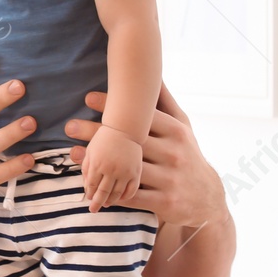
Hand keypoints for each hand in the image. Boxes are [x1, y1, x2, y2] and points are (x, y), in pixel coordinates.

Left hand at [65, 86, 226, 228]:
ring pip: (128, 169)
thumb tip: (153, 73)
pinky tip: (91, 186)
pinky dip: (111, 192)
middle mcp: (174, 153)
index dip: (116, 106)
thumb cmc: (187, 155)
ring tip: (73, 154)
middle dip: (98, 132)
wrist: (208, 200)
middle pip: (131, 141)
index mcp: (177, 131)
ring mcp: (170, 178)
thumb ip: (166, 103)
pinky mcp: (164, 202)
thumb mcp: (183, 128)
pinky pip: (132, 197)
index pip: (143, 116)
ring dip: (98, 162)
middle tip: (69, 126)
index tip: (88, 98)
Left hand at [81, 126, 141, 213]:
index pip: (91, 185)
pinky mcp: (136, 172)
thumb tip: (85, 184)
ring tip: (106, 204)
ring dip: (110, 200)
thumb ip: (86, 167)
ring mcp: (124, 172)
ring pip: (116, 193)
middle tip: (94, 209)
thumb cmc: (105, 137)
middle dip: (97, 202)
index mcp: (97, 164)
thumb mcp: (91, 150)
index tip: (88, 198)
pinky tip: (121, 198)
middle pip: (102, 192)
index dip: (89, 193)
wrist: (126, 128)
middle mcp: (110, 170)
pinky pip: (131, 190)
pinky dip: (125, 197)